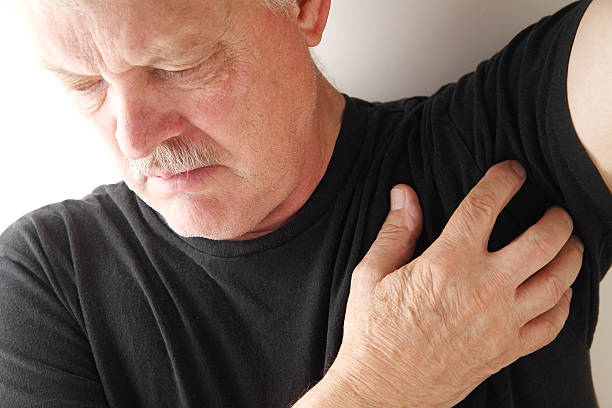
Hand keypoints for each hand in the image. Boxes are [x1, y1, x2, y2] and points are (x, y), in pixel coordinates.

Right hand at [320, 161, 581, 406]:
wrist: (383, 391)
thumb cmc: (373, 334)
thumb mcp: (371, 274)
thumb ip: (395, 231)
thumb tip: (404, 195)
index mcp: (447, 263)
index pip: (486, 206)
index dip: (504, 180)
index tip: (513, 172)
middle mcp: (483, 288)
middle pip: (543, 241)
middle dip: (557, 218)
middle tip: (556, 211)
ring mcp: (501, 322)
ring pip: (558, 281)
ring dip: (571, 256)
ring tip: (570, 245)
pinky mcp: (506, 350)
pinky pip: (552, 325)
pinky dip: (564, 305)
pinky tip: (561, 293)